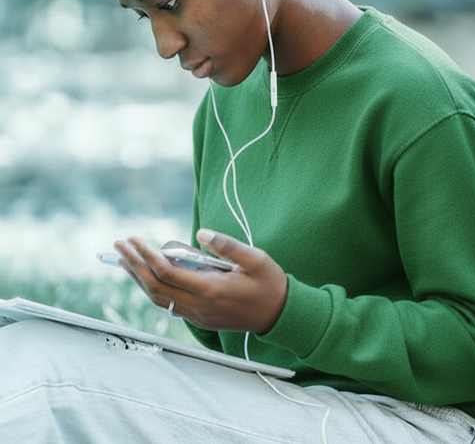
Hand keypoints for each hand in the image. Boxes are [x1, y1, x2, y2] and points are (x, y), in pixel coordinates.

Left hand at [112, 229, 287, 333]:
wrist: (279, 315)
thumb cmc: (269, 284)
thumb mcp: (256, 258)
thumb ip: (227, 245)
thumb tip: (201, 232)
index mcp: (211, 289)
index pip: (167, 272)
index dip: (146, 255)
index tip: (133, 239)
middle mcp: (199, 305)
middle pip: (154, 286)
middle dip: (133, 265)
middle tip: (119, 246)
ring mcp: (197, 315)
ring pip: (157, 298)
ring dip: (138, 279)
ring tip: (124, 261)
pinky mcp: (200, 319)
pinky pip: (168, 304)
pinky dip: (152, 289)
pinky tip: (147, 277)